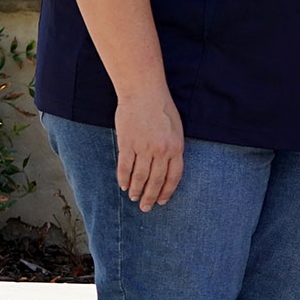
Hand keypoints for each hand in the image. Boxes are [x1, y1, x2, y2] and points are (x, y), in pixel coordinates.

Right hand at [114, 88, 184, 209]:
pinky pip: (125, 167)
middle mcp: (161, 150)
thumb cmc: (162, 108)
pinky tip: (123, 185)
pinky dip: (124, 179)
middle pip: (156, 181)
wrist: (144, 91)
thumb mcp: (176, 128)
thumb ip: (173, 148)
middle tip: (146, 207)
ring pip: (140, 177)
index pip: (174, 176)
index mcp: (176, 146)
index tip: (162, 201)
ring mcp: (144, 147)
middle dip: (151, 197)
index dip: (167, 191)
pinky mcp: (127, 143)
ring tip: (133, 198)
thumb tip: (168, 168)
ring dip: (136, 190)